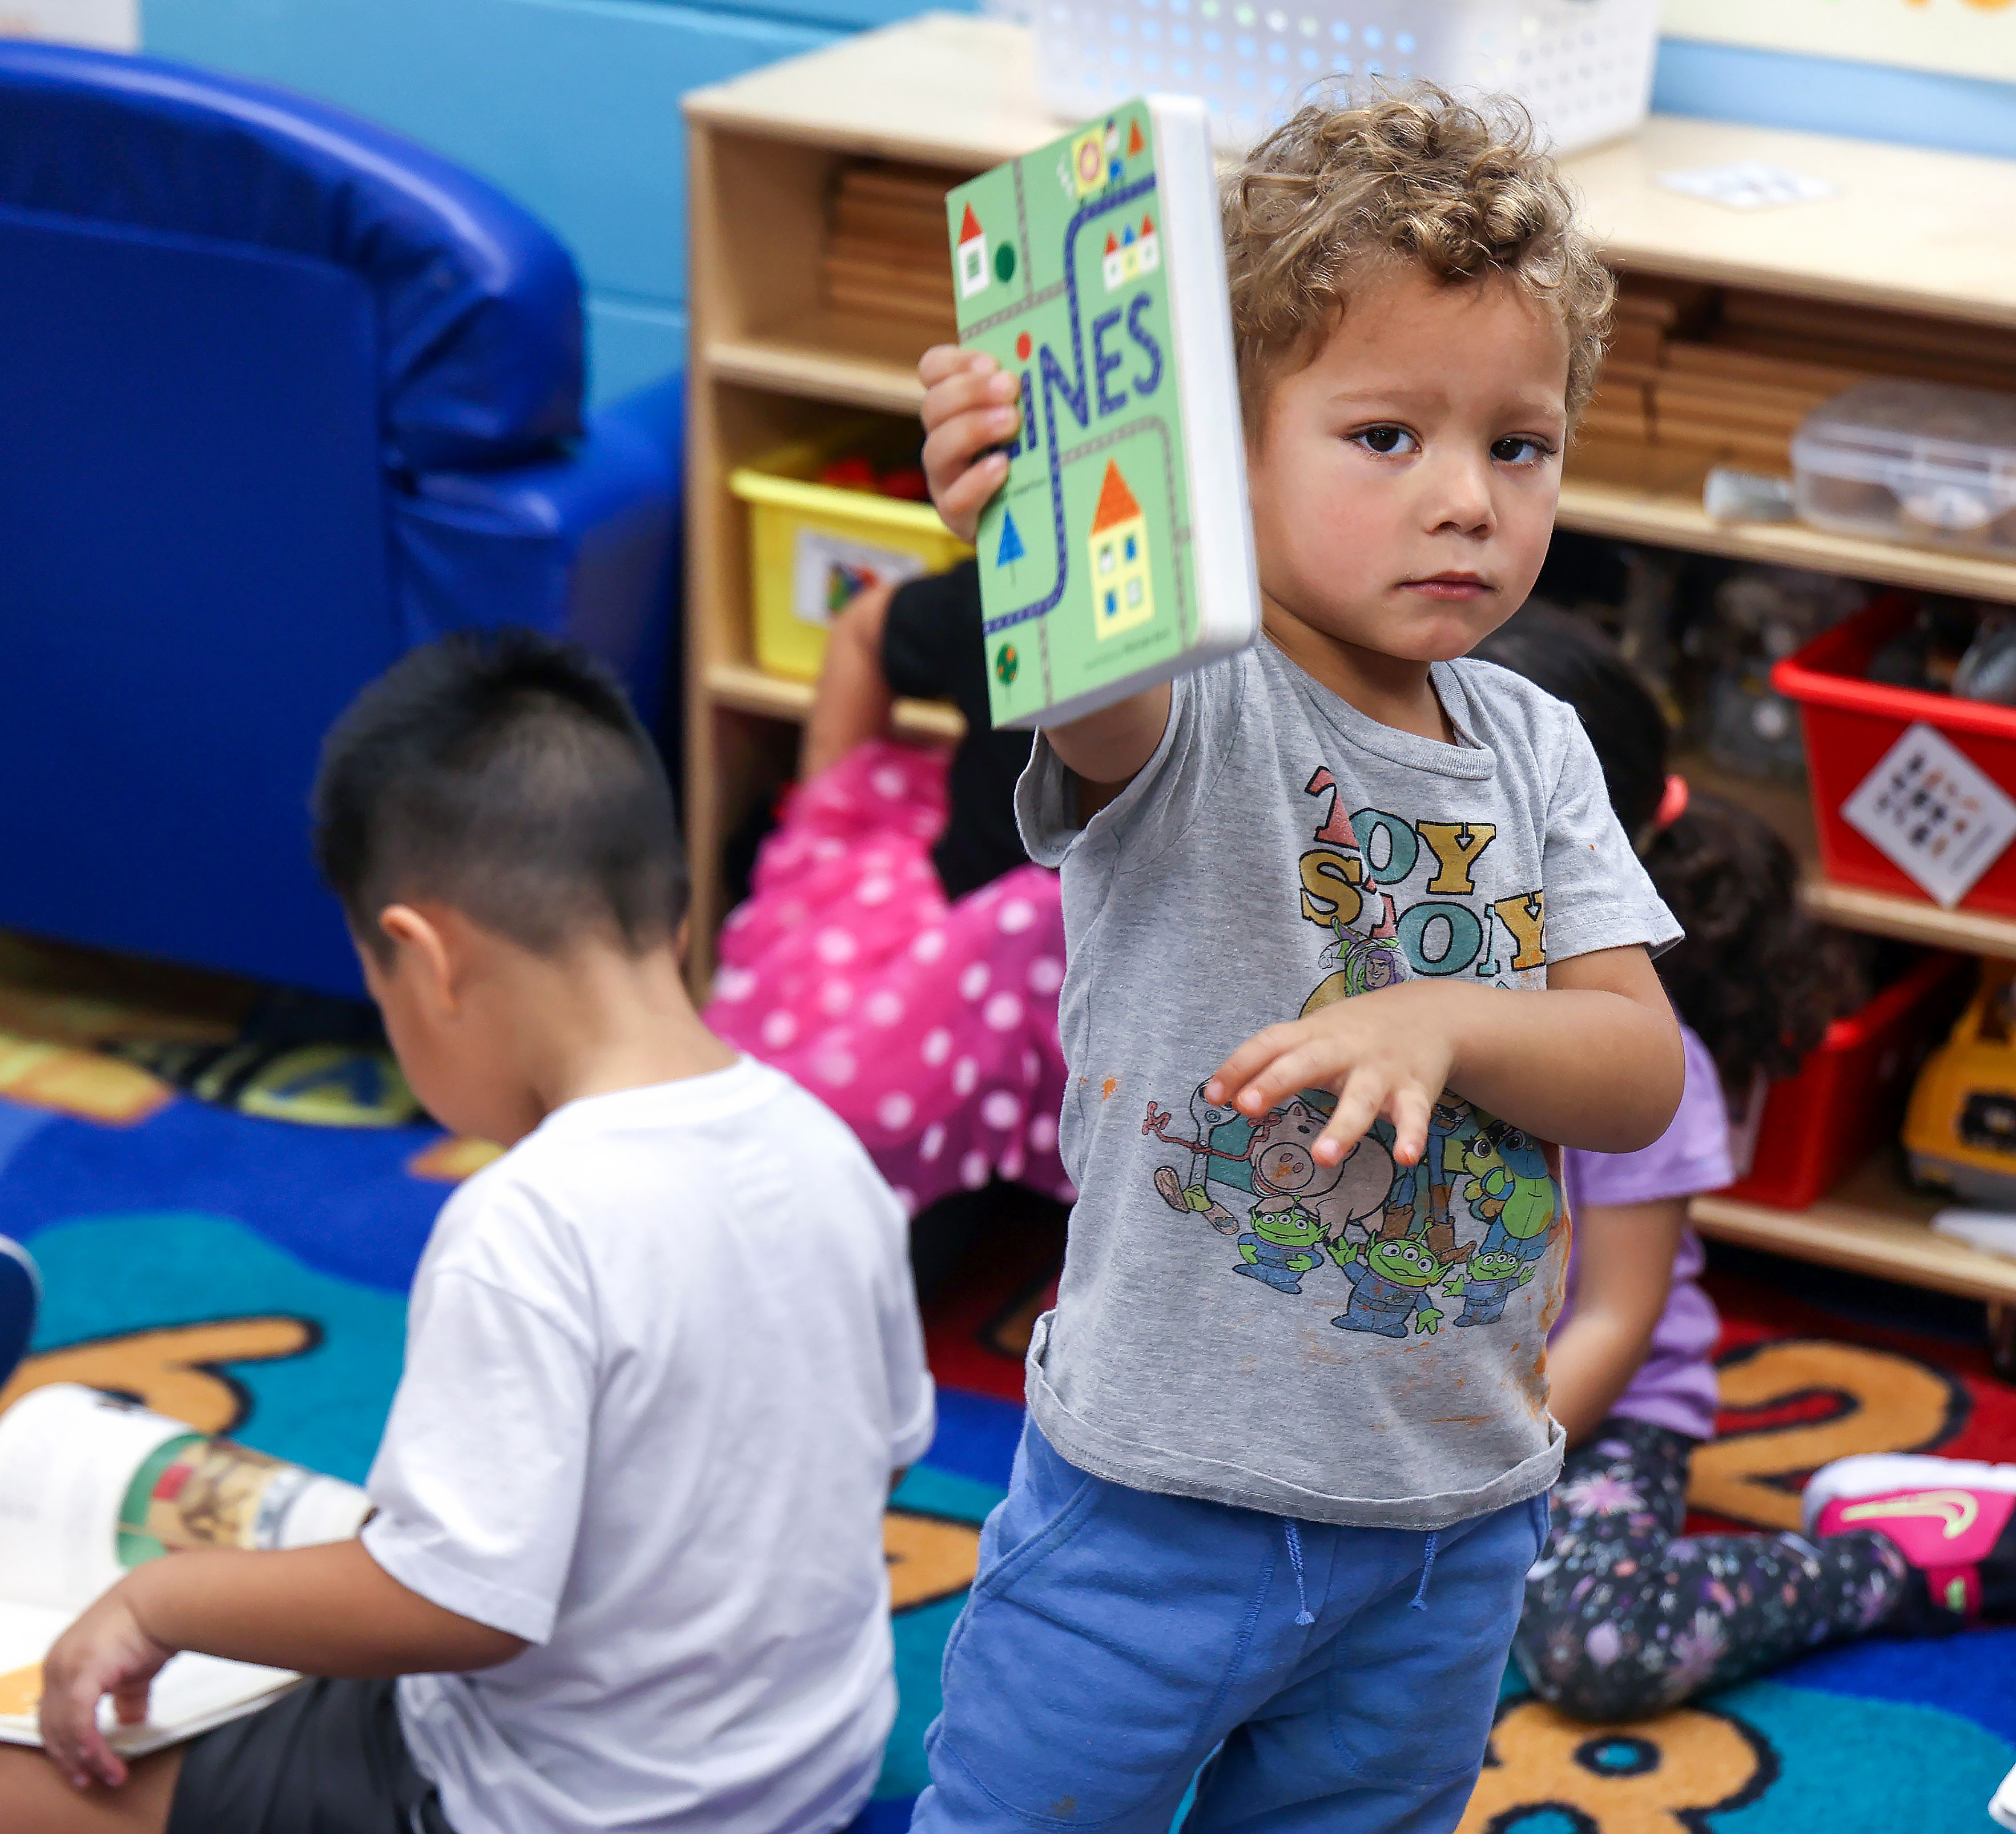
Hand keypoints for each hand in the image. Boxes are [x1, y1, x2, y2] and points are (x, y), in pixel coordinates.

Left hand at [38, 1580, 175, 1791]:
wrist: (161, 1597)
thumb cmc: (150, 1623)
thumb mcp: (133, 1667)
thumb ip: (127, 1695)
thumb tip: (129, 1717)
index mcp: (61, 1662)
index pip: (52, 1714)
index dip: (64, 1742)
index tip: (79, 1765)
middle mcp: (55, 1666)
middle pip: (51, 1727)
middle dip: (68, 1759)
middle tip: (86, 1780)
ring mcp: (66, 1669)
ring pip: (64, 1729)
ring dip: (85, 1758)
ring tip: (108, 1775)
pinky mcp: (84, 1673)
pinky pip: (80, 1721)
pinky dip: (89, 1744)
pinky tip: (101, 1760)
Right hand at [919, 344, 1018, 542]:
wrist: (1036, 524)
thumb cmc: (1036, 459)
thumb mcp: (1031, 418)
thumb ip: (1028, 392)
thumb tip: (1053, 360)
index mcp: (954, 408)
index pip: (933, 370)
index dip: (956, 362)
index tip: (992, 363)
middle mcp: (942, 440)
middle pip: (933, 407)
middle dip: (970, 392)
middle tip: (1011, 387)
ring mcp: (945, 480)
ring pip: (938, 450)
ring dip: (973, 429)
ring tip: (1011, 422)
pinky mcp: (958, 518)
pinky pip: (956, 498)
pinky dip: (977, 480)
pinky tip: (1002, 466)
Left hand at [1206, 982, 1461, 1169]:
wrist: (1431, 1014)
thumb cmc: (1354, 1033)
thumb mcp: (1314, 1036)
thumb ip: (1273, 1061)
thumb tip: (1223, 1096)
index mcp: (1313, 1034)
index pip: (1269, 1043)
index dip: (1238, 1066)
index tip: (1212, 1095)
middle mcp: (1344, 1049)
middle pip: (1306, 1063)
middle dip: (1275, 1083)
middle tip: (1246, 1107)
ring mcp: (1380, 1071)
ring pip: (1360, 1098)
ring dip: (1342, 1127)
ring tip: (1323, 1157)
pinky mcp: (1414, 1090)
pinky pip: (1412, 1115)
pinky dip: (1411, 1135)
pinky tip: (1405, 1156)